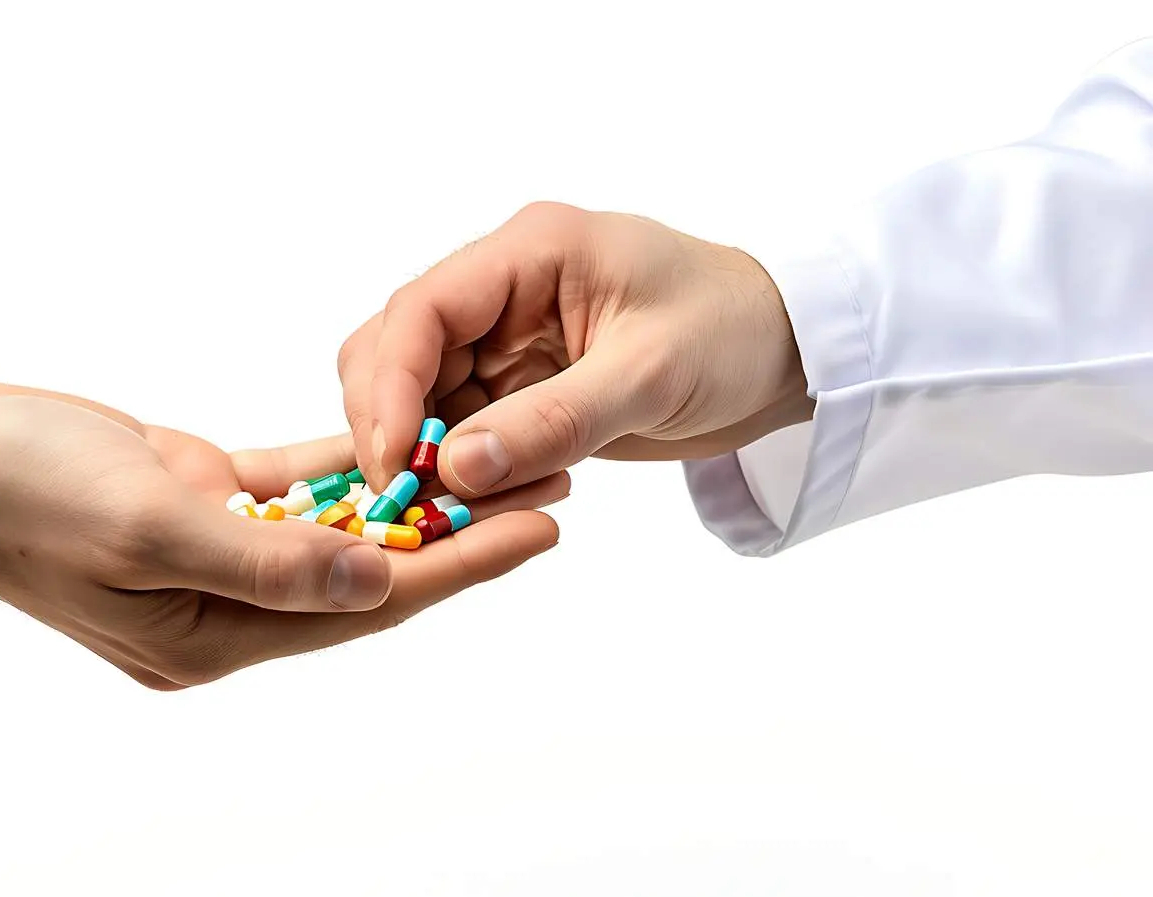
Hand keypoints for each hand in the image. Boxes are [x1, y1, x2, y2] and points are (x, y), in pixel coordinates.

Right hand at [0, 382, 566, 688]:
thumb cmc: (24, 495)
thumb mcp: (148, 526)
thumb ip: (268, 558)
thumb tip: (378, 576)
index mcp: (212, 636)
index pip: (365, 602)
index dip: (457, 564)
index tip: (538, 528)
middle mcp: (221, 606)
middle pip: (366, 570)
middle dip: (455, 531)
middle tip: (546, 486)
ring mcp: (208, 554)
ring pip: (335, 526)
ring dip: (409, 494)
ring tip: (494, 459)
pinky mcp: (193, 500)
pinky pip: (287, 487)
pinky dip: (344, 465)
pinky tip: (404, 437)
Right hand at [340, 202, 814, 494]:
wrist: (785, 353)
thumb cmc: (733, 333)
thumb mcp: (651, 375)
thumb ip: (554, 420)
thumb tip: (456, 469)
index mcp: (530, 252)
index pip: (423, 308)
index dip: (392, 382)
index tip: (394, 457)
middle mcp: (501, 289)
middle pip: (398, 351)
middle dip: (394, 424)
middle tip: (408, 497)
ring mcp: (504, 340)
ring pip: (419, 398)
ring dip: (427, 457)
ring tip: (462, 509)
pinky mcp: (516, 386)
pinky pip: (459, 431)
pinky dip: (462, 472)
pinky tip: (494, 502)